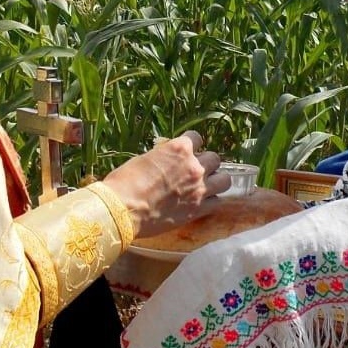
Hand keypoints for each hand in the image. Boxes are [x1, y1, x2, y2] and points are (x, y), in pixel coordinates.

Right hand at [100, 130, 230, 237]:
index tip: (186, 151)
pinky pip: (217, 202)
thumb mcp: (144, 159)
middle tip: (195, 170)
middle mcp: (195, 166)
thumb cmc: (125, 181)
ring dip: (216, 180)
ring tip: (206, 185)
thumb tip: (167, 159)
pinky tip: (201, 202)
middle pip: (215, 158)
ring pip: (225, 180)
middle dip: (206, 163)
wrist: (123, 209)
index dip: (191, 145)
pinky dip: (210, 201)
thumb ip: (163, 157)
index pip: (197, 138)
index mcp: (180, 148)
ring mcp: (199, 189)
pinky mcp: (198, 210)